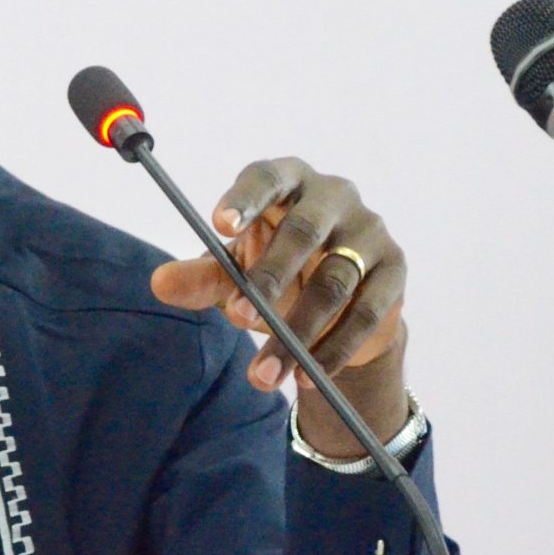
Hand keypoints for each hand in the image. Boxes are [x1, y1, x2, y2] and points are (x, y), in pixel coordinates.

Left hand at [148, 156, 409, 457]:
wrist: (340, 304)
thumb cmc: (278, 268)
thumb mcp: (236, 270)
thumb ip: (203, 276)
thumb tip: (160, 283)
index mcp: (287, 181)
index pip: (266, 178)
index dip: (244, 200)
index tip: (220, 227)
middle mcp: (333, 195)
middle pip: (304, 231)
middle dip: (269, 278)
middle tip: (238, 318)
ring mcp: (368, 229)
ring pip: (334, 282)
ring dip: (298, 333)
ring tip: (264, 374)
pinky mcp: (394, 268)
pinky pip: (365, 312)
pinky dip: (332, 349)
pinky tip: (305, 376)